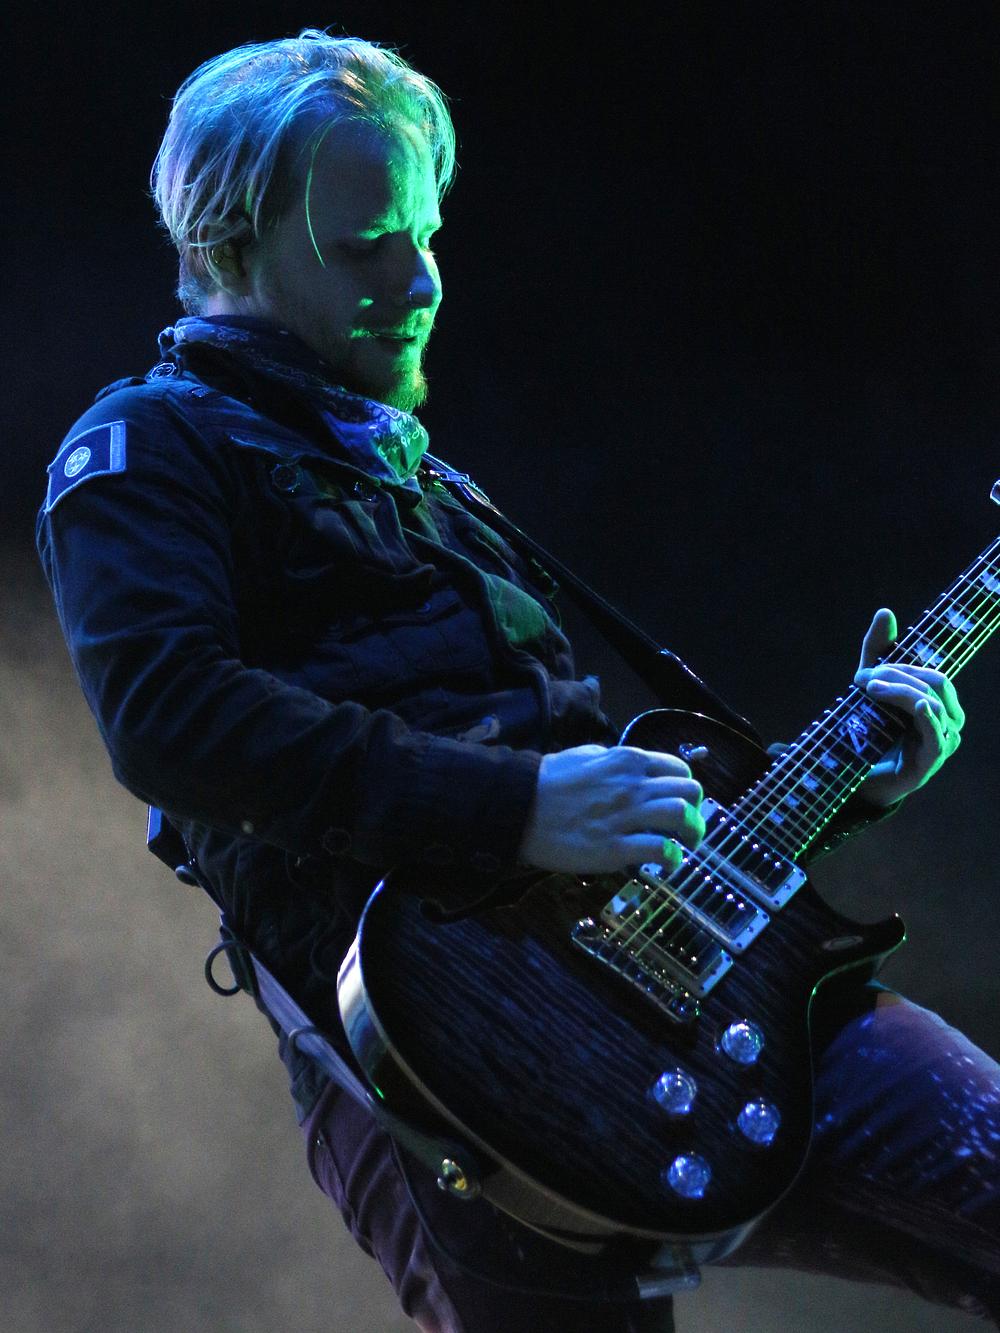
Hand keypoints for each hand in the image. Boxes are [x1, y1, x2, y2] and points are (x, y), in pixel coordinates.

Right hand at [518, 744, 704, 873]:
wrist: (518, 808)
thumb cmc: (549, 780)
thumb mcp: (586, 755)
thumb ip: (614, 760)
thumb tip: (632, 766)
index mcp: (628, 761)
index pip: (678, 769)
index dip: (685, 787)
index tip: (682, 801)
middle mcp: (633, 786)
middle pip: (689, 792)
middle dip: (696, 810)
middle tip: (689, 827)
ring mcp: (626, 817)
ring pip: (681, 817)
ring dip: (691, 833)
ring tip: (685, 845)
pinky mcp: (615, 848)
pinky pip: (659, 850)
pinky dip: (672, 858)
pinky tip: (668, 863)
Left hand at [853, 608, 964, 807]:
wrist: (854, 778)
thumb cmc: (869, 730)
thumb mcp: (870, 685)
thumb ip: (877, 651)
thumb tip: (886, 611)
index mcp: (940, 703)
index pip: (932, 673)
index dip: (901, 665)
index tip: (865, 670)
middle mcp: (948, 722)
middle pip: (934, 683)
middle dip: (898, 674)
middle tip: (863, 680)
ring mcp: (942, 742)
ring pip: (932, 703)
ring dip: (900, 691)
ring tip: (871, 690)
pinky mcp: (929, 763)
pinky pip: (938, 735)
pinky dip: (929, 717)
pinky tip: (918, 704)